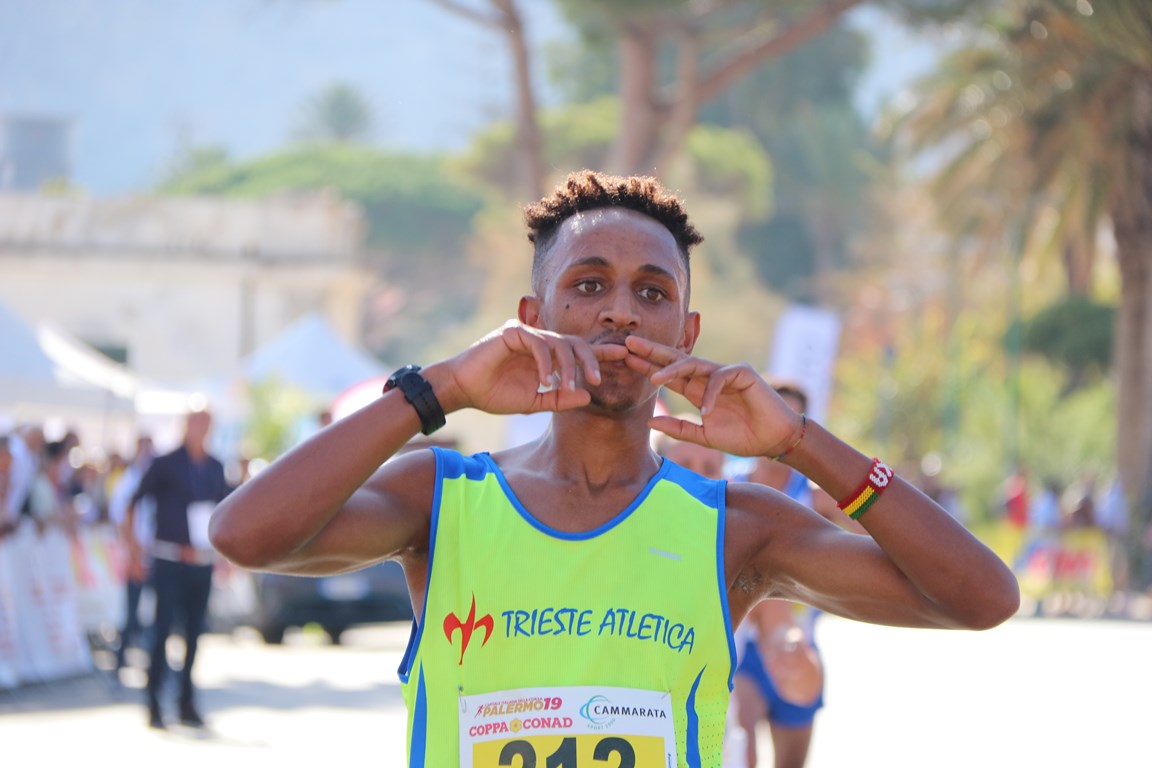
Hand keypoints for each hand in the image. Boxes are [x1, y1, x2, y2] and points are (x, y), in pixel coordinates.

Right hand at [435, 321, 629, 415]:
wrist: (463, 390)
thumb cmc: (495, 394)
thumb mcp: (534, 402)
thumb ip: (559, 399)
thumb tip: (587, 396)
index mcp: (547, 356)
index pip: (579, 351)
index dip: (601, 353)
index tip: (624, 357)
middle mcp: (540, 341)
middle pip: (576, 343)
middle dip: (592, 358)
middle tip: (598, 379)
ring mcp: (527, 334)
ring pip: (559, 343)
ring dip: (568, 366)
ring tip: (569, 386)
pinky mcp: (513, 332)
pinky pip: (538, 343)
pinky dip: (545, 362)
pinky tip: (545, 380)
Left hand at [622, 336, 802, 457]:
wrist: (774, 440)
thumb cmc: (742, 437)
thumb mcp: (704, 436)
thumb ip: (679, 429)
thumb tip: (649, 423)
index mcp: (696, 390)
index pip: (668, 374)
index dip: (648, 366)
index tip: (625, 360)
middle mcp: (707, 377)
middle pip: (676, 360)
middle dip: (652, 352)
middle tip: (629, 344)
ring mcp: (724, 372)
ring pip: (693, 364)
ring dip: (672, 370)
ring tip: (653, 379)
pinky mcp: (742, 373)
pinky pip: (719, 378)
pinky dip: (710, 394)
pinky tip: (705, 411)